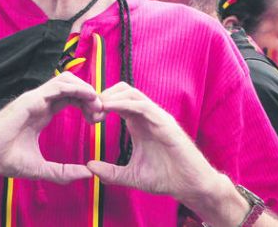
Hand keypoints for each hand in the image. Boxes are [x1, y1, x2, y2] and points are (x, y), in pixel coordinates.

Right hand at [0, 71, 103, 183]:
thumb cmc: (6, 160)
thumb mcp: (41, 169)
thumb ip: (64, 172)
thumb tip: (88, 174)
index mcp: (42, 112)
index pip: (70, 98)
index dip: (87, 104)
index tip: (97, 120)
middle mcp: (40, 102)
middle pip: (71, 86)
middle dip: (90, 95)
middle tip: (101, 112)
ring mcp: (34, 98)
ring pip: (66, 80)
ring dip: (85, 88)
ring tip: (97, 103)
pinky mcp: (29, 99)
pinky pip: (56, 86)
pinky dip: (75, 88)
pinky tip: (87, 97)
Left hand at [86, 82, 217, 203]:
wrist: (190, 186)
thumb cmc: (165, 178)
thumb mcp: (131, 176)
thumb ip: (111, 172)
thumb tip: (89, 166)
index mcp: (139, 123)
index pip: (117, 101)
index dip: (100, 104)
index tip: (87, 116)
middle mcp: (148, 116)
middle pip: (123, 90)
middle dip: (104, 95)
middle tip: (89, 110)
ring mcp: (157, 117)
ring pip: (132, 93)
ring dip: (112, 97)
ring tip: (97, 107)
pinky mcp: (165, 123)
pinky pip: (143, 106)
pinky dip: (124, 104)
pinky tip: (109, 109)